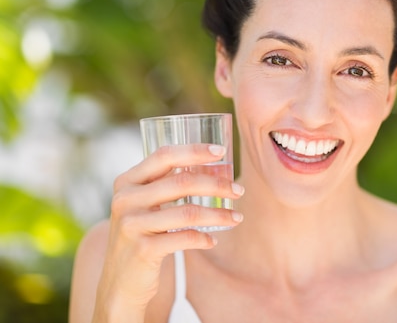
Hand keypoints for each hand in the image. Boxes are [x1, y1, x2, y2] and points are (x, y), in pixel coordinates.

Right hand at [94, 143, 243, 318]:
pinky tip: (212, 241)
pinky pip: (184, 238)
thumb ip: (164, 184)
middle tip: (239, 190)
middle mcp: (126, 199)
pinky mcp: (143, 249)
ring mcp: (132, 225)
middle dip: (217, 185)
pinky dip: (203, 238)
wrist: (118, 284)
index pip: (164, 156)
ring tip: (236, 218)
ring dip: (219, 215)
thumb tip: (212, 165)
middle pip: (182, 182)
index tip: (221, 152)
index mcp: (126, 181)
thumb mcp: (143, 205)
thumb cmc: (140, 237)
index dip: (194, 151)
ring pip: (188, 212)